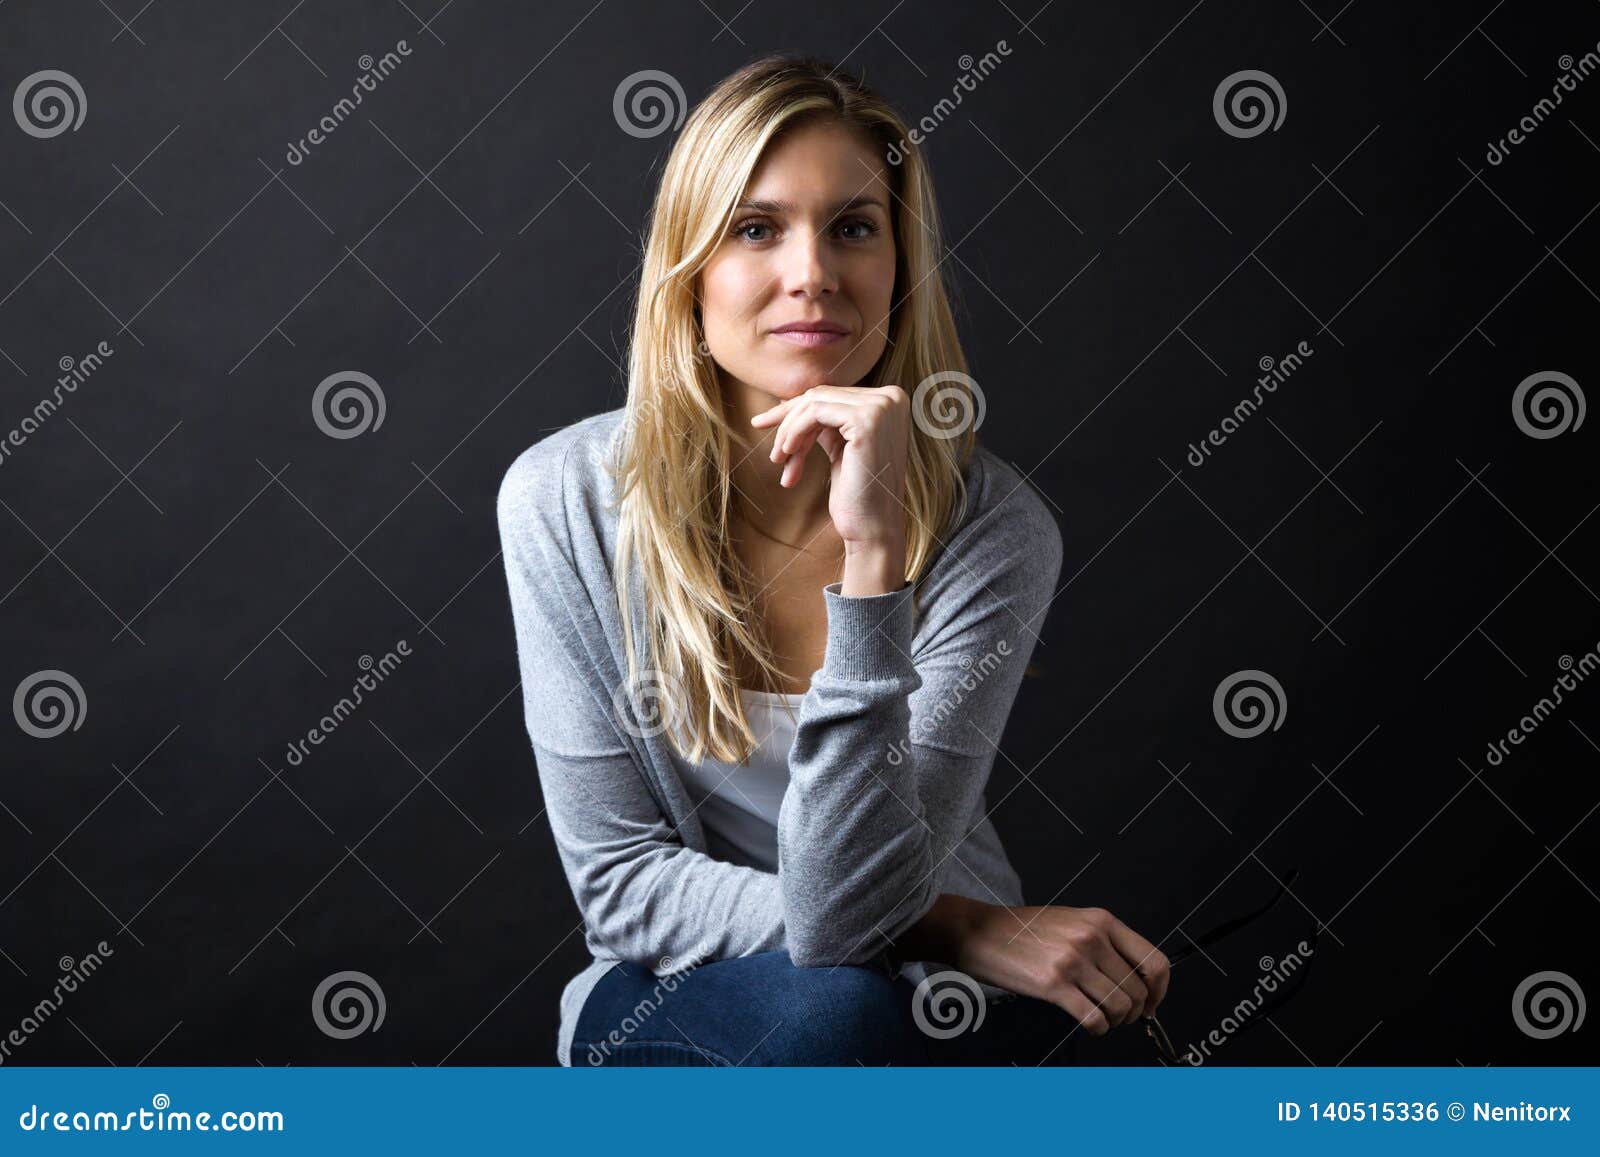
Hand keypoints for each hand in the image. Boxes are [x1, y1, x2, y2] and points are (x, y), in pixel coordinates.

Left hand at [750, 384, 909, 547]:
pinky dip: (794, 431)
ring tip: (779, 460)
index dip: (795, 411)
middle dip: (789, 423)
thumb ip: (826, 422)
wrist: (873, 528)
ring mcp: (881, 407)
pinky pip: (814, 413)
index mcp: (891, 401)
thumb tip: (791, 401)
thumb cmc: (858, 494)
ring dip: (789, 431)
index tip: (763, 423)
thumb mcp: (841, 447)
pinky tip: (788, 454)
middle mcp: (892, 398)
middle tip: (774, 453)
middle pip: (821, 396)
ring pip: (814, 403)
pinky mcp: (867, 420)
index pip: (831, 395)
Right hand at [950, 901, 1171, 1034]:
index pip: (1154, 961)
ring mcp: (1073, 961)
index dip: (1160, 990)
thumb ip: (1103, 943)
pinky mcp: (1054, 985)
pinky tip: (1090, 1026)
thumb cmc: (1021, 930)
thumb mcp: (1070, 922)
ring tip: (1102, 1019)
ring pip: (1119, 1007)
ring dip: (1115, 1022)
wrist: (978, 932)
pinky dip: (1098, 1029)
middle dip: (1134, 1012)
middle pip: (1137, 990)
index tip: (1152, 1004)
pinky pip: (1094, 1018)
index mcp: (1101, 920)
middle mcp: (1091, 938)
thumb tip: (1134, 980)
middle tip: (1120, 1017)